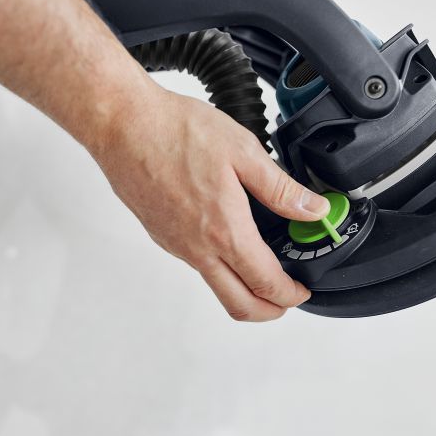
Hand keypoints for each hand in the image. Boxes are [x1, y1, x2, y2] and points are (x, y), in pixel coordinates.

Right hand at [91, 85, 329, 320]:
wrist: (123, 125)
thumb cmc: (174, 132)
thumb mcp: (243, 152)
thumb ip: (281, 189)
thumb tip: (313, 210)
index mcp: (224, 231)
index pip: (265, 284)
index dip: (291, 295)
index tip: (301, 290)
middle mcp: (197, 248)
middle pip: (239, 305)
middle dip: (268, 310)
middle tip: (285, 298)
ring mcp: (176, 245)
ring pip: (215, 286)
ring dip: (242, 287)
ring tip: (260, 261)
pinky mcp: (161, 235)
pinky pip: (195, 264)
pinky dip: (218, 265)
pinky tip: (226, 235)